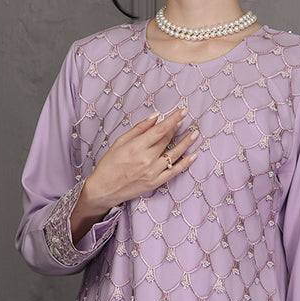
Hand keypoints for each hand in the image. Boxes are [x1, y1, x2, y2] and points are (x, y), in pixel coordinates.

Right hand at [70, 108, 198, 240]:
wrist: (104, 189)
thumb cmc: (109, 164)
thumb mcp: (120, 142)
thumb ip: (139, 129)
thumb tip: (156, 116)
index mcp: (137, 147)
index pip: (160, 130)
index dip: (173, 120)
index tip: (183, 111)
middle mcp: (146, 159)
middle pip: (167, 140)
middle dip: (177, 128)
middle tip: (186, 119)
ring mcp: (153, 172)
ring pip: (174, 155)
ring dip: (186, 143)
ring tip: (195, 134)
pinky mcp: (155, 182)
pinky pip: (174, 172)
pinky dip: (185, 164)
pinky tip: (193, 156)